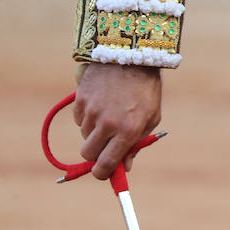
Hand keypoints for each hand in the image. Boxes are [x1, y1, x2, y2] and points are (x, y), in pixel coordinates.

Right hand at [74, 63, 162, 180]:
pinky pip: (78, 118)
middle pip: (88, 154)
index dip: (102, 173)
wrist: (133, 56)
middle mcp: (108, 124)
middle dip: (95, 153)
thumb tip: (124, 167)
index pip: (105, 164)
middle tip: (105, 145)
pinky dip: (87, 116)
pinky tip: (101, 102)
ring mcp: (92, 111)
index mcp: (128, 131)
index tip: (102, 172)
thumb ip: (137, 143)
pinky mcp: (80, 100)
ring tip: (110, 113)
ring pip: (84, 135)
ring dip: (94, 131)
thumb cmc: (146, 90)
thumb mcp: (151, 117)